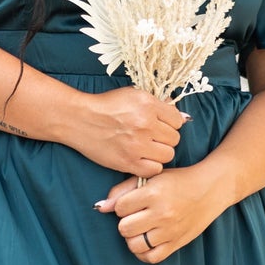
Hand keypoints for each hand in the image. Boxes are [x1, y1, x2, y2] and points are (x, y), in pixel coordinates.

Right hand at [65, 87, 185, 177]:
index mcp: (148, 105)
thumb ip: (159, 105)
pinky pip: (154, 169)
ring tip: (147, 148)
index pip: (177, 120)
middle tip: (152, 137)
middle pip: (175, 139)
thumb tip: (183, 118)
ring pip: (168, 155)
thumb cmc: (107, 106)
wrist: (80, 119)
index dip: (170, 124)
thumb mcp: (134, 95)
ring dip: (160, 153)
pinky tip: (142, 159)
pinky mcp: (128, 162)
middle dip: (165, 138)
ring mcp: (137, 145)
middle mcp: (145, 124)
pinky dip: (150, 166)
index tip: (160, 125)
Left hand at [94, 164, 230, 262]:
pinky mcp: (177, 243)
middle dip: (126, 222)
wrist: (210, 189)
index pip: (120, 207)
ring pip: (135, 245)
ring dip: (133, 238)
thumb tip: (101, 207)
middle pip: (124, 228)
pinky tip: (146, 242)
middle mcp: (162, 213)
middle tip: (136, 216)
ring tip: (140, 229)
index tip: (131, 202)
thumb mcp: (151, 178)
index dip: (122, 205)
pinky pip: (151, 258)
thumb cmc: (178, 181)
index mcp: (154, 193)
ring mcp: (170, 230)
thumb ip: (123, 190)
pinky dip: (144, 253)